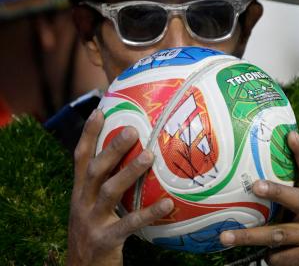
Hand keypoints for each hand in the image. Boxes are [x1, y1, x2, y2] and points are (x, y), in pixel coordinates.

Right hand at [66, 109, 173, 265]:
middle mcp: (82, 203)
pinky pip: (129, 224)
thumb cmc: (93, 234)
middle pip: (95, 170)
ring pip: (110, 192)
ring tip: (150, 157)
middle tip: (133, 130)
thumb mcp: (90, 207)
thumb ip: (104, 185)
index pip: (80, 157)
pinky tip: (168, 204)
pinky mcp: (104, 242)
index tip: (99, 109)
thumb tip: (132, 158)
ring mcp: (92, 222)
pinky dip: (148, 213)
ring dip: (129, 172)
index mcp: (79, 192)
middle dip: (112, 149)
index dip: (88, 134)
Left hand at [220, 131, 298, 265]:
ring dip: (250, 236)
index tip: (291, 134)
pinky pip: (280, 256)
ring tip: (225, 236)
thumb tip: (254, 173)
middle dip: (276, 192)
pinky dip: (270, 256)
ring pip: (278, 234)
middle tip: (255, 185)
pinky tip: (265, 255)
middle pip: (297, 199)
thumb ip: (290, 192)